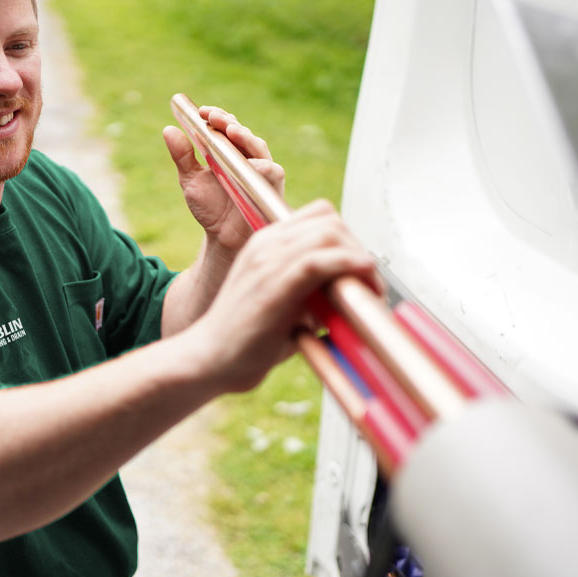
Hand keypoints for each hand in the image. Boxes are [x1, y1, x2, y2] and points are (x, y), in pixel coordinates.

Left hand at [162, 105, 284, 257]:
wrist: (222, 239)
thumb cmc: (210, 208)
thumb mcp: (190, 180)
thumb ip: (183, 157)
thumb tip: (168, 130)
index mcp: (229, 151)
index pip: (226, 127)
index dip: (216, 117)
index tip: (202, 112)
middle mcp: (247, 157)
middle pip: (242, 133)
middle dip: (228, 123)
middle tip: (214, 118)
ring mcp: (261, 171)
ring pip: (258, 147)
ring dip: (245, 138)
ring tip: (230, 131)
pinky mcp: (272, 187)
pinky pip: (272, 172)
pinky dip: (262, 166)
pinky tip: (251, 163)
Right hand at [186, 200, 378, 394]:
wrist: (208, 359)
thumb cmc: (246, 340)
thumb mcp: (282, 303)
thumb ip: (310, 291)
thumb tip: (349, 294)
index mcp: (266, 244)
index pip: (319, 216)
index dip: (347, 239)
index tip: (359, 271)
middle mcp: (266, 244)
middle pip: (329, 220)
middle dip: (358, 247)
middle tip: (369, 284)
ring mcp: (267, 260)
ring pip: (328, 232)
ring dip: (359, 258)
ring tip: (369, 290)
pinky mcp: (273, 284)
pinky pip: (319, 260)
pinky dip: (349, 265)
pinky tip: (361, 284)